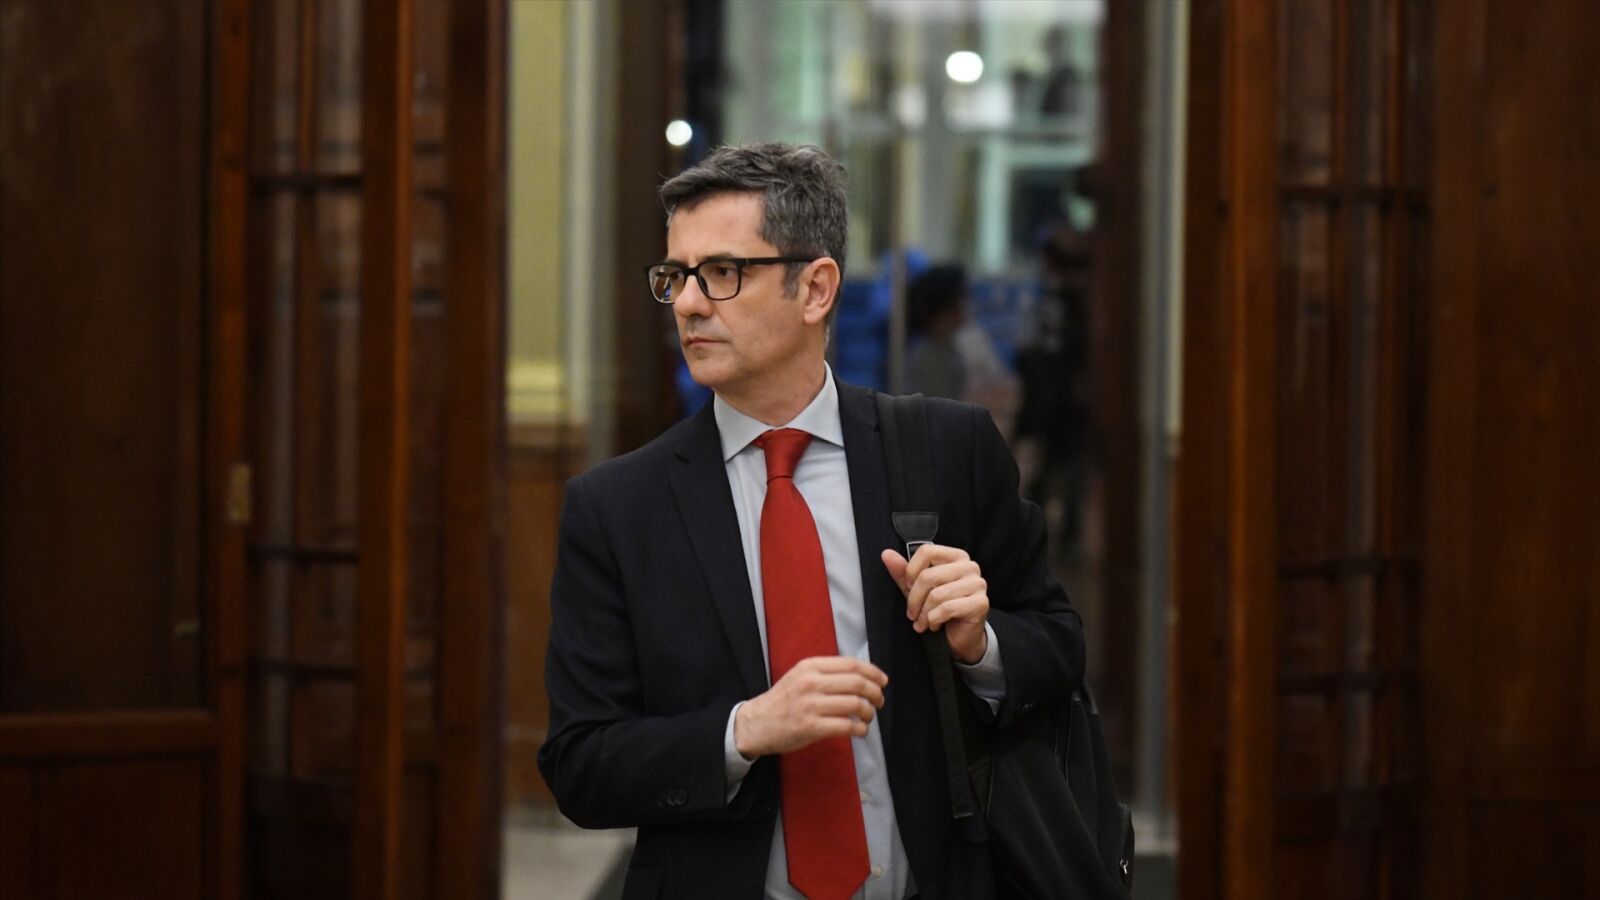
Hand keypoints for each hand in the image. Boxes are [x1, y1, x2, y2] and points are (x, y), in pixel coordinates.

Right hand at [734, 656, 887, 757]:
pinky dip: (860, 729)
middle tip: (879, 702)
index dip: (873, 672)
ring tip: (868, 718)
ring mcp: (810, 705)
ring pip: (855, 705)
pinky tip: (860, 731)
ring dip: (869, 713)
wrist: (756, 723)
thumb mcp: (801, 676)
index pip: (851, 664)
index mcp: (810, 666)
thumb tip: (862, 676)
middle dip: (875, 693)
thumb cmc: (783, 700)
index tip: (883, 681)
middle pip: (857, 683)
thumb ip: (826, 673)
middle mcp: (811, 682)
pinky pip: (846, 726)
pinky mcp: (811, 727)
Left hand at [881, 544, 989, 663]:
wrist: (962, 637)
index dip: (911, 571)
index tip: (908, 587)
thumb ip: (903, 572)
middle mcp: (969, 566)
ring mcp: (977, 584)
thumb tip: (887, 555)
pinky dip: (934, 620)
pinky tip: (934, 625)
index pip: (927, 551)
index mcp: (956, 556)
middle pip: (929, 575)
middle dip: (914, 599)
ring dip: (923, 613)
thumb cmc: (941, 609)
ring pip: (937, 594)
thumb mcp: (918, 589)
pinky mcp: (980, 603)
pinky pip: (947, 608)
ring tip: (922, 622)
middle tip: (912, 613)